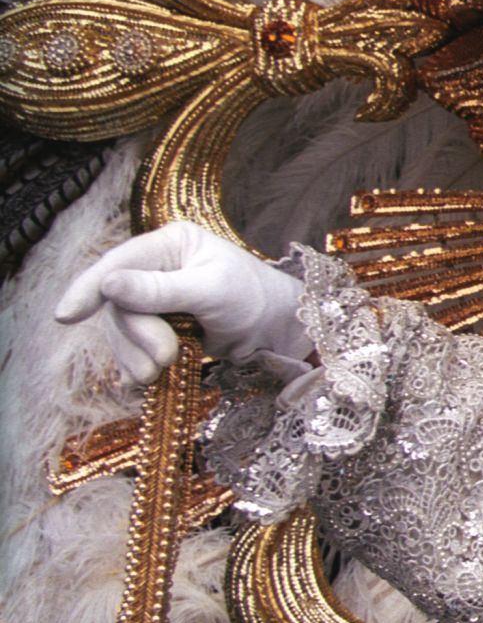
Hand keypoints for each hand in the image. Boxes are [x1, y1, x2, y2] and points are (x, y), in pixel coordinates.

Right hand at [55, 221, 310, 384]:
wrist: (276, 329)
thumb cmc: (254, 299)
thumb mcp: (212, 291)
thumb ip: (160, 289)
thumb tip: (108, 284)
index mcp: (170, 243)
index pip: (118, 261)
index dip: (89, 288)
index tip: (67, 316)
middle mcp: (155, 266)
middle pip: (117, 303)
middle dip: (137, 336)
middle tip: (164, 358)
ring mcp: (152, 297)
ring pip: (120, 329)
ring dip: (135, 355)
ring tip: (159, 372)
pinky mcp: (155, 325)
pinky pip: (129, 346)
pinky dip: (135, 364)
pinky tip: (145, 379)